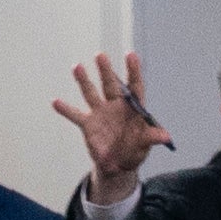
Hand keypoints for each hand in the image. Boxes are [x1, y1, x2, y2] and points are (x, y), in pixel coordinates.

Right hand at [53, 52, 165, 194]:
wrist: (118, 164)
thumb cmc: (134, 150)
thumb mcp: (144, 144)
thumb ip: (152, 138)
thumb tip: (166, 137)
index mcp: (132, 108)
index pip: (134, 86)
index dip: (133, 71)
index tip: (131, 55)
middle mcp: (115, 106)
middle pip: (111, 85)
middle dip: (106, 71)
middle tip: (100, 55)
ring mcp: (100, 113)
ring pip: (91, 93)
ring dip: (84, 81)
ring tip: (77, 67)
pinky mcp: (88, 124)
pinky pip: (75, 115)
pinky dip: (65, 110)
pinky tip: (55, 102)